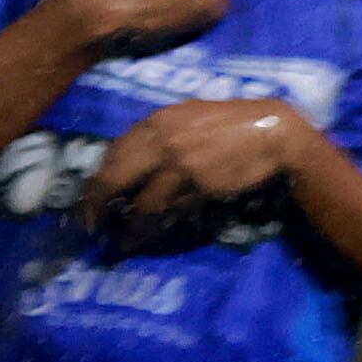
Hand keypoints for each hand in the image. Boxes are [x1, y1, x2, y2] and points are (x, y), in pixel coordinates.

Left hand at [84, 97, 308, 246]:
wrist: (273, 133)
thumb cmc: (230, 123)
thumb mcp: (186, 117)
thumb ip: (157, 135)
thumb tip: (129, 161)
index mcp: (154, 121)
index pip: (112, 153)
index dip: (97, 181)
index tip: (89, 199)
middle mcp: (160, 140)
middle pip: (114, 178)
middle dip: (97, 206)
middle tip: (91, 226)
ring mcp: (179, 163)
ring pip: (143, 203)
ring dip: (130, 227)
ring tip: (120, 244)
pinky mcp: (200, 184)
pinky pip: (171, 209)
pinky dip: (158, 225)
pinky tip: (149, 236)